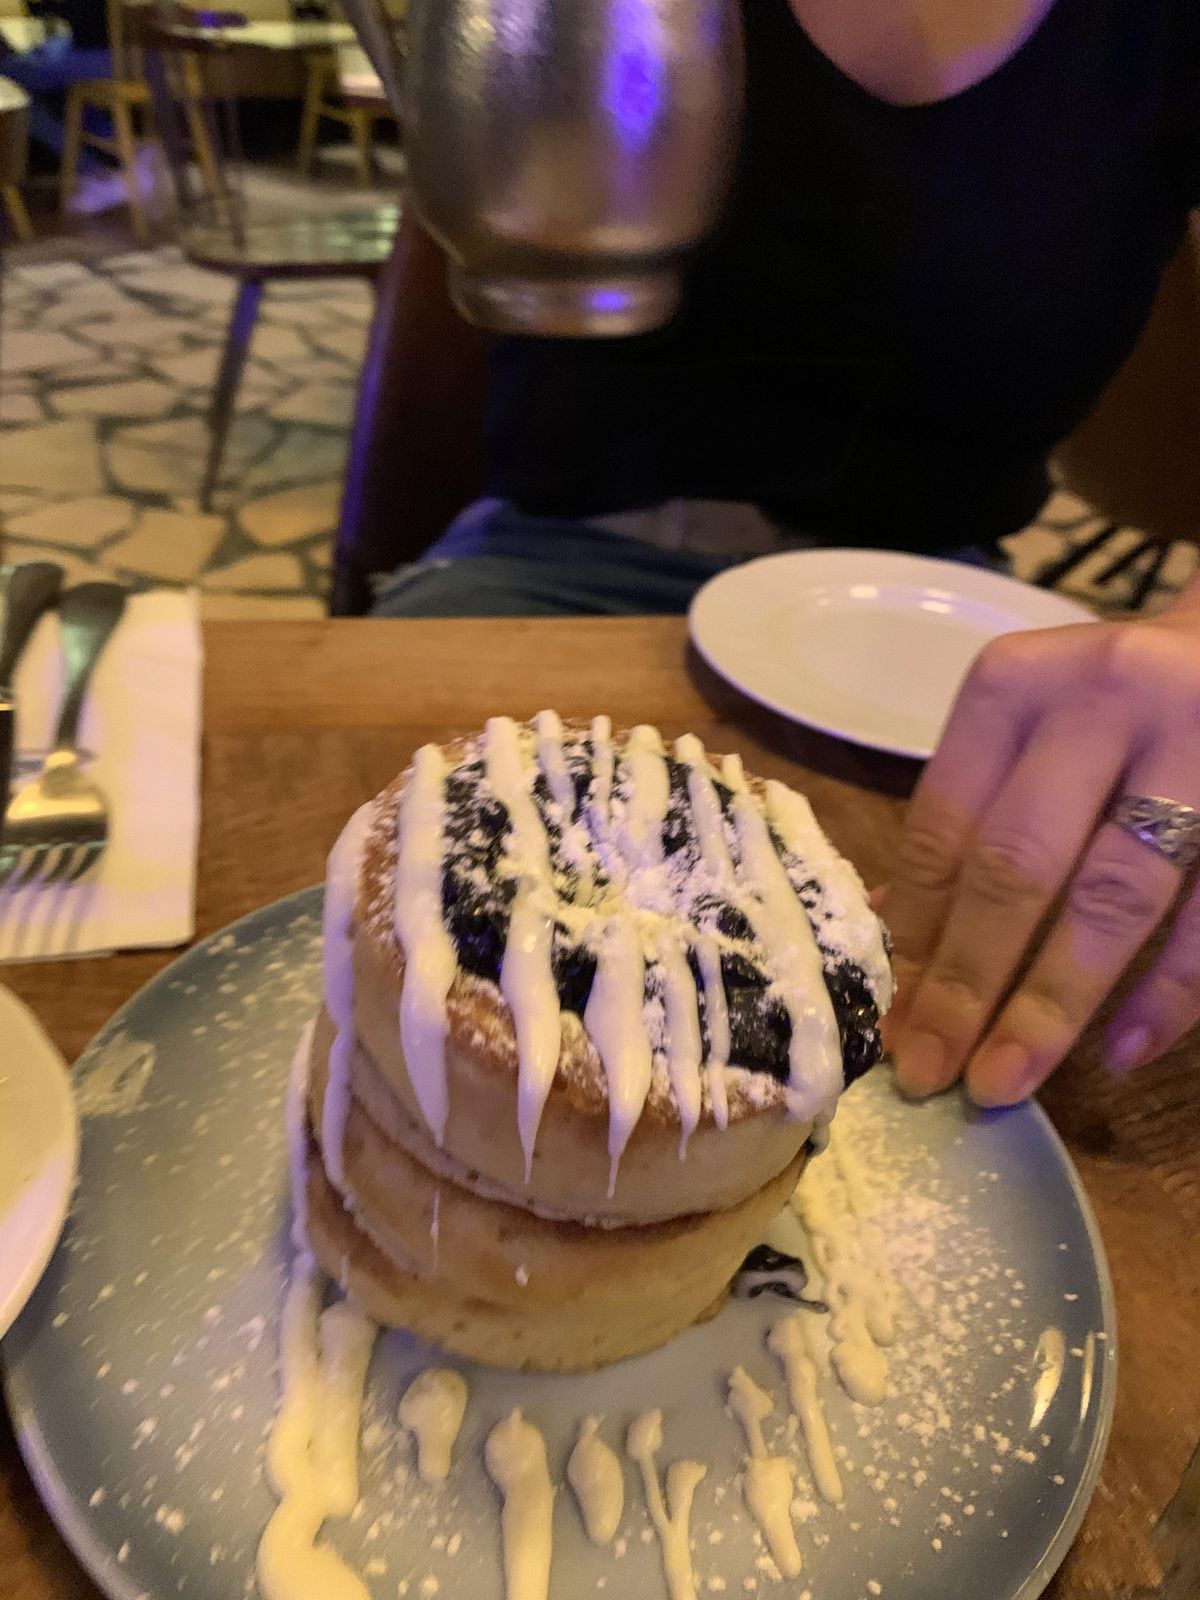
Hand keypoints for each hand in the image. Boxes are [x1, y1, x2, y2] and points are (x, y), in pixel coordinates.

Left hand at [880, 583, 1199, 1105]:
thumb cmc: (1108, 703)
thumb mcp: (1026, 730)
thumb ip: (969, 819)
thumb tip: (889, 937)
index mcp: (1017, 686)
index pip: (945, 827)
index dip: (913, 932)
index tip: (887, 1022)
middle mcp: (1101, 703)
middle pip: (1016, 865)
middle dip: (967, 981)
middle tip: (929, 1072)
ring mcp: (1192, 747)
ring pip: (1112, 897)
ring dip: (1052, 1003)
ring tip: (1005, 1079)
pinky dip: (1168, 994)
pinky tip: (1120, 1052)